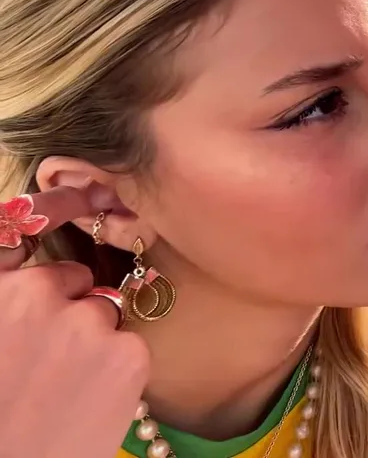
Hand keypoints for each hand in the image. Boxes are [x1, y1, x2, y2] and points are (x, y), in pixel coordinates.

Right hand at [0, 187, 150, 457]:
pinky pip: (130, 346)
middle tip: (45, 360)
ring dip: (93, 341)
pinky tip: (87, 401)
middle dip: (68, 308)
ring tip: (62, 388)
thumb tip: (32, 264)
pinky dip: (117, 370)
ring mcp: (87, 322)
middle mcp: (36, 295)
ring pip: (105, 314)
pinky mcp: (126, 354)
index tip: (84, 194)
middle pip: (74, 279)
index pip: (22, 227)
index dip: (55, 209)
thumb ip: (11, 293)